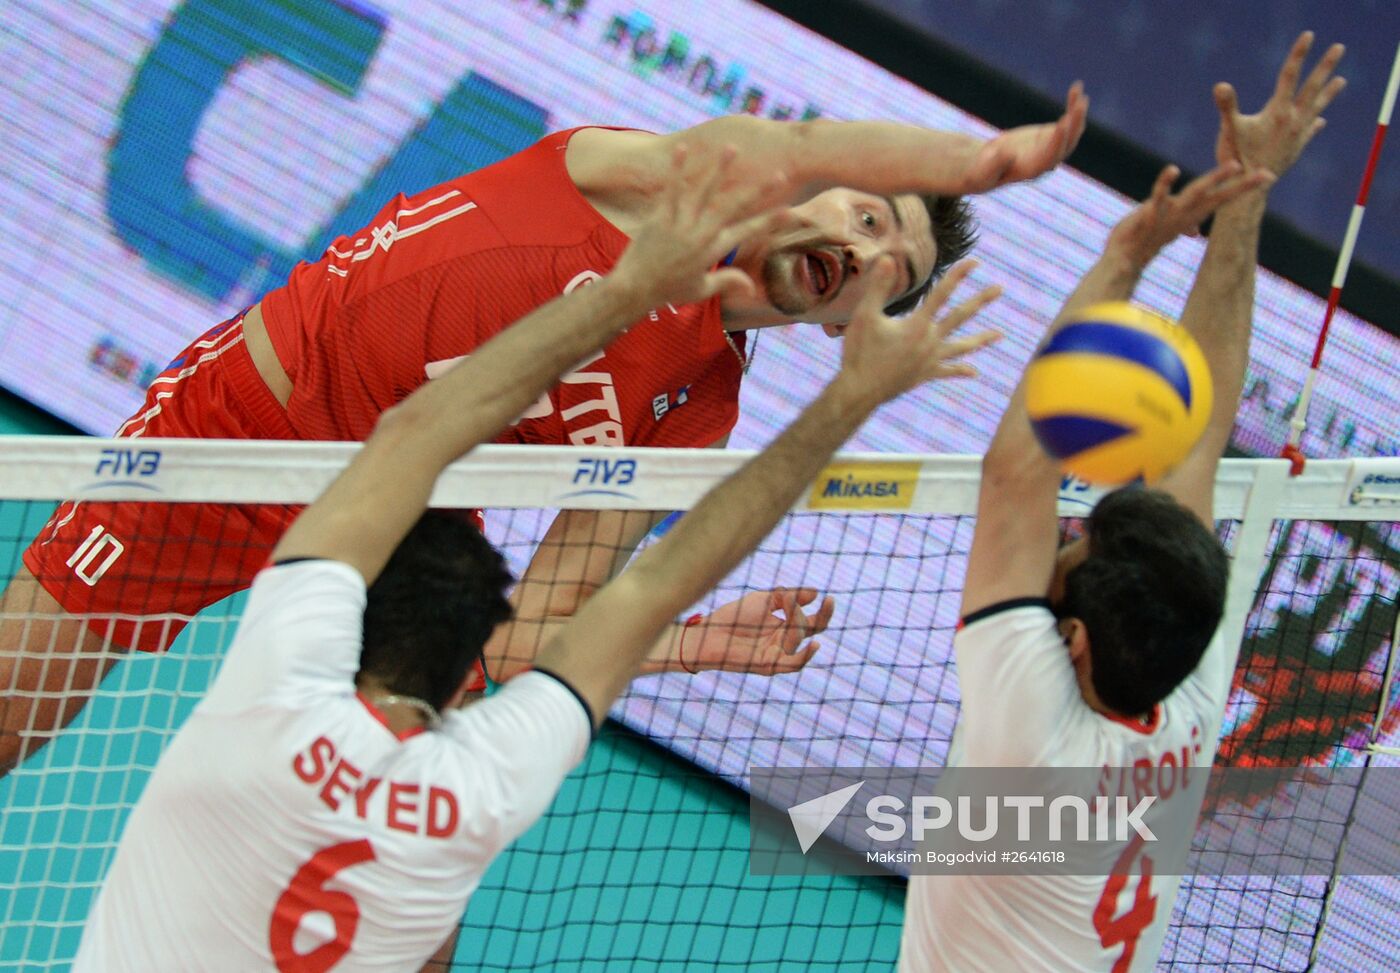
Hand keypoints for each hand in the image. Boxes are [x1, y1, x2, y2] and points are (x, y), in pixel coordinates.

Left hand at [610, 142, 790, 306]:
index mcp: (713, 251)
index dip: (770, 221)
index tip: (790, 210)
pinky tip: (684, 149)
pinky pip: (672, 189)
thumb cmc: (668, 291)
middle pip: (733, 207)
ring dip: (720, 168)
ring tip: (733, 147)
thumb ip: (726, 281)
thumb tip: (751, 286)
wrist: (635, 289)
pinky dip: (678, 169)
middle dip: (758, 190)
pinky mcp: (660, 217)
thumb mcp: (701, 290)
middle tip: (778, 173)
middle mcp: (701, 235)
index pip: (748, 233)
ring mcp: (680, 224)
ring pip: (704, 191)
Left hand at [681, 588, 833, 674]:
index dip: (824, 611)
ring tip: (785, 602)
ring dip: (796, 620)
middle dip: (823, 616)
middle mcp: (784, 641)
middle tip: (828, 602)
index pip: (812, 622)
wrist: (709, 632)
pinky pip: (794, 664)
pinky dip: (806, 656)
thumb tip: (816, 594)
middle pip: (813, 630)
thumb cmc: (733, 616)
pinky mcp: (770, 665)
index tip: (827, 597)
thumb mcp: (764, 600)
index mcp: (784, 627)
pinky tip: (815, 644)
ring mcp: (778, 654)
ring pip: (800, 639)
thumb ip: (790, 597)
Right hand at [837, 258, 1000, 405]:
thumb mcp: (864, 316)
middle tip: (1000, 289)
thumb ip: (878, 287)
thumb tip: (887, 258)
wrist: (860, 391)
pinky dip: (961, 370)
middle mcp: (930, 341)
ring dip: (981, 339)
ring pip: (962, 347)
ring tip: (999, 335)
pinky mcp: (925, 375)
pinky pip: (948, 371)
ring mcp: (930, 360)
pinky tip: (974, 372)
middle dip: (980, 301)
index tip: (975, 262)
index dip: (958, 275)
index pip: (942, 293)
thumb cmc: (860, 352)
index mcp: (918, 324)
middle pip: (961, 316)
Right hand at [962, 82, 1088, 191]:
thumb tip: (1008, 153)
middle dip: (1073, 125)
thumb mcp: (982, 170)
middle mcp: (1046, 161)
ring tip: (1079, 93)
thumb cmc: (980, 170)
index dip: (1057, 141)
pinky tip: (1076, 88)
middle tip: (1079, 103)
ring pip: (1071, 132)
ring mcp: (1051, 148)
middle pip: (1066, 145)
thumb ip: (994, 163)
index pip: (1049, 157)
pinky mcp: (1051, 136)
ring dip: (1077, 112)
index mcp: (1031, 170)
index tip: (1064, 123)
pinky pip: (1067, 120)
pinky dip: (1072, 105)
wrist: (984, 167)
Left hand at [1106, 162, 1274, 268]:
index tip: (1268, 177)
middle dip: (1240, 185)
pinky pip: (1159, 195)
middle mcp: (1184, 214)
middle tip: (1265, 174)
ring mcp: (1168, 214)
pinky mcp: (1149, 213)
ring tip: (1234, 166)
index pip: (1221, 198)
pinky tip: (1173, 169)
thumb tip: (1195, 231)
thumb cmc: (1145, 240)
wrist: (1122, 259)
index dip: (1243, 188)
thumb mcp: (1168, 231)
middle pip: (1216, 196)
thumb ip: (1182, 225)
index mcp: (1190, 215)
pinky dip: (1165, 182)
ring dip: (1214, 180)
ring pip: (1195, 193)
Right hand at [1214, 32, 1345, 178]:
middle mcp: (1294, 121)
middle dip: (1325, 66)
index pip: (1290, 76)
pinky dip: (1315, 122)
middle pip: (1313, 86)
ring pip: (1317, 106)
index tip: (1308, 36)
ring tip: (1341, 80)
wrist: (1250, 190)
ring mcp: (1298, 134)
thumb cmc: (1238, 159)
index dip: (1298, 54)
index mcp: (1278, 112)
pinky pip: (1310, 130)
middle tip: (1339, 48)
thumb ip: (1227, 106)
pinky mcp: (1297, 147)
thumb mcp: (1229, 130)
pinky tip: (1319, 120)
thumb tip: (1220, 86)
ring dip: (1329, 92)